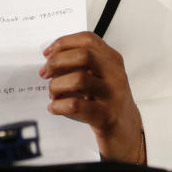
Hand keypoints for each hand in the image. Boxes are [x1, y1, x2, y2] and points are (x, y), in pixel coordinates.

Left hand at [40, 31, 144, 162]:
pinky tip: (55, 108)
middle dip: (57, 62)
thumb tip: (52, 57)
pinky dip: (59, 105)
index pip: (88, 40)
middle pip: (83, 55)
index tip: (48, 53)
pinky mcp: (106, 116)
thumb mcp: (100, 77)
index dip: (64, 43)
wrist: (127, 132)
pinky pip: (76, 105)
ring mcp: (113, 95)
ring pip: (79, 79)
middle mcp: (115, 74)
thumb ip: (82, 64)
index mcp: (112, 60)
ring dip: (57, 85)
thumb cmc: (108, 102)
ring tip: (53, 94)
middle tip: (45, 73)